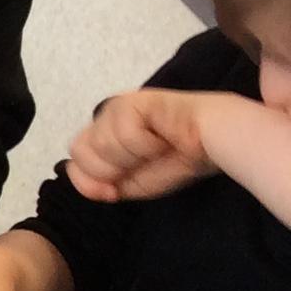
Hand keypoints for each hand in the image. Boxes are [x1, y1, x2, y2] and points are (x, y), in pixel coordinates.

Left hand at [67, 88, 224, 202]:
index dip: (88, 180)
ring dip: (133, 156)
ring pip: (101, 143)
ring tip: (158, 147)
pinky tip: (164, 137)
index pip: (74, 158)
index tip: (114, 191)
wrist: (216, 143)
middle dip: (111, 168)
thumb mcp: (133, 183)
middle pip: (80, 150)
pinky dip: (146, 145)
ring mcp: (119, 106)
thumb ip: (102, 184)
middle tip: (144, 163)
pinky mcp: (135, 99)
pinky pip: (124, 133)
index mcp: (104, 135)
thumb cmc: (179, 160)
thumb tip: (84, 182)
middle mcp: (107, 118)